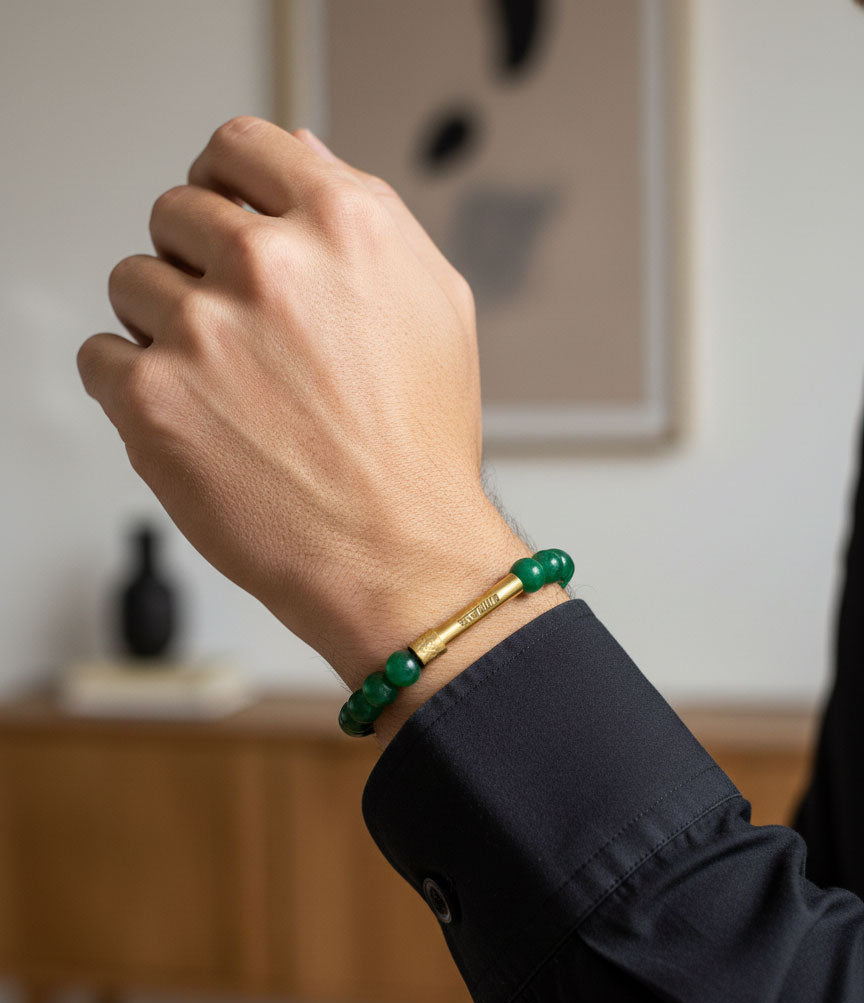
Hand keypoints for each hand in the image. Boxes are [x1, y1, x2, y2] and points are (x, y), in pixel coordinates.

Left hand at [77, 117, 563, 740]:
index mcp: (344, 224)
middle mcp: (270, 264)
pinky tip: (189, 418)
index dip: (225, 183)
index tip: (222, 220)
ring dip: (165, 329)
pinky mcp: (153, 398)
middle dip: (198, 265)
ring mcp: (205, 330)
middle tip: (237, 333)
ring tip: (225, 389)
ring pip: (132, 284)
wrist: (396, 555)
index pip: (239, 147)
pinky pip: (100, 357)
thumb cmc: (420, 449)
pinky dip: (130, 386)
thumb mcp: (435, 306)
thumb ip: (366, 218)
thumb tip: (304, 158)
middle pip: (176, 214)